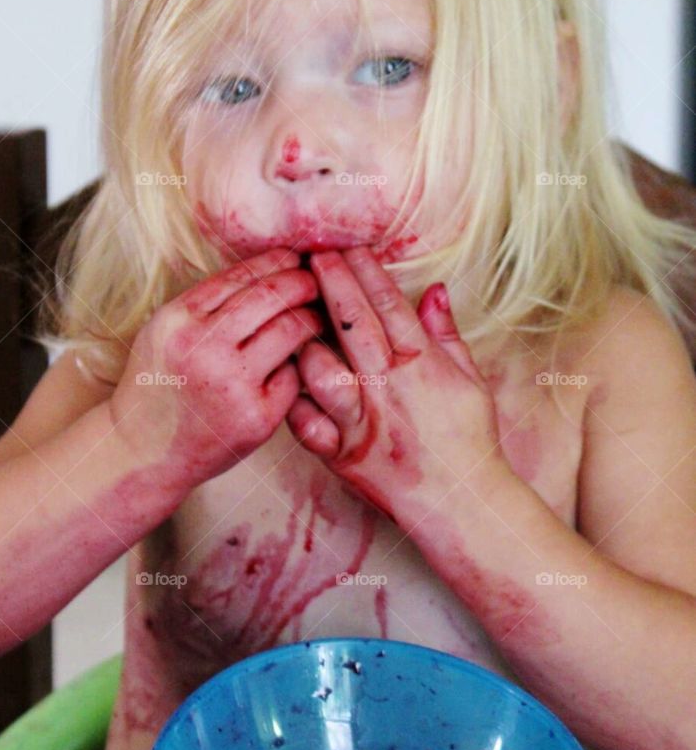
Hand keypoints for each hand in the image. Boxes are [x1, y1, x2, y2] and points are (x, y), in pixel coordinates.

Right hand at [109, 247, 322, 486]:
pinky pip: (293, 376)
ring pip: (290, 330)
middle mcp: (202, 349)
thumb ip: (203, 305)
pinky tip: (301, 361)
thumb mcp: (163, 334)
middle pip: (271, 295)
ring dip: (310, 317)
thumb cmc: (158, 388)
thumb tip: (264, 269)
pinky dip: (299, 365)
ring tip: (315, 316)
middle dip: (302, 282)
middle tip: (317, 281)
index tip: (294, 258)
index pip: (239, 275)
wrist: (142, 454)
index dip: (275, 262)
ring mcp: (231, 384)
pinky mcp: (256, 417)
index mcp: (178, 321)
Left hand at [285, 246, 506, 522]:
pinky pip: (306, 422)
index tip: (346, 246)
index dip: (364, 271)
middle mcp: (389, 388)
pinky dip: (291, 398)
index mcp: (422, 365)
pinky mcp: (342, 454)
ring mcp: (362, 422)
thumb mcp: (470, 380)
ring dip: (303, 337)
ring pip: (321, 369)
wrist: (460, 503)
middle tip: (309, 253)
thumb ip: (447, 333)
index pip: (388, 306)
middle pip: (352, 324)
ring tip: (286, 309)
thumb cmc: (468, 439)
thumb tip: (434, 289)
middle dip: (329, 282)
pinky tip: (280, 372)